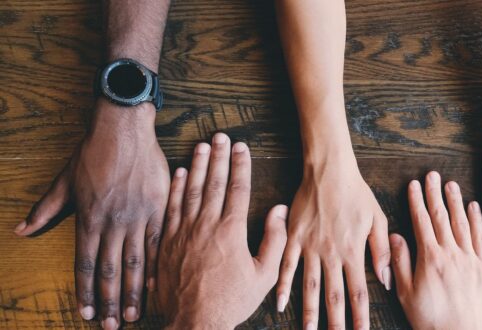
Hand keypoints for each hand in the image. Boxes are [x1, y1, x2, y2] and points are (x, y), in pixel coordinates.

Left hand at [14, 99, 169, 327]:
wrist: (124, 130)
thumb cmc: (93, 153)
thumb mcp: (64, 181)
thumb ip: (45, 209)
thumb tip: (21, 231)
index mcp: (89, 218)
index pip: (85, 264)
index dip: (85, 292)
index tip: (85, 314)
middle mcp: (113, 222)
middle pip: (110, 270)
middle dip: (109, 301)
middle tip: (111, 326)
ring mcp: (138, 216)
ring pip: (136, 262)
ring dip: (132, 291)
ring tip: (132, 314)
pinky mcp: (159, 208)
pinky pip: (159, 242)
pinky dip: (157, 265)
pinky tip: (155, 284)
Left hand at [157, 134, 287, 328]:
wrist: (194, 322)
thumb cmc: (231, 301)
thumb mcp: (264, 275)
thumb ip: (274, 240)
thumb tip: (278, 210)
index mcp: (231, 231)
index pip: (237, 188)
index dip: (241, 165)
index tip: (242, 147)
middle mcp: (206, 225)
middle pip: (213, 182)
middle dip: (219, 156)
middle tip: (221, 136)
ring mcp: (184, 232)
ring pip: (191, 190)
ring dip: (198, 165)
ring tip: (202, 145)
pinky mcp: (167, 241)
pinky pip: (171, 208)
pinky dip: (176, 188)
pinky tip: (180, 173)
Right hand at [275, 153, 390, 329]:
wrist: (329, 171)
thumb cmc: (356, 193)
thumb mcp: (377, 219)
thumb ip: (382, 251)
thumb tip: (385, 280)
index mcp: (353, 251)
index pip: (358, 292)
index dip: (360, 316)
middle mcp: (331, 254)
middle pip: (334, 296)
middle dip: (336, 323)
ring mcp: (310, 247)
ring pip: (309, 286)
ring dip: (309, 312)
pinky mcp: (294, 237)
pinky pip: (287, 266)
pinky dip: (282, 286)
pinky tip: (280, 305)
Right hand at [390, 171, 481, 329]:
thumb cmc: (431, 319)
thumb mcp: (406, 293)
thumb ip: (400, 263)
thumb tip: (395, 237)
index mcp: (430, 258)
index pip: (422, 221)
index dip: (417, 201)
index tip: (414, 184)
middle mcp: (452, 253)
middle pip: (442, 217)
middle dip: (435, 194)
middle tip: (432, 175)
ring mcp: (470, 259)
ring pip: (462, 223)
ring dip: (456, 202)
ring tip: (451, 184)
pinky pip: (481, 238)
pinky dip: (477, 220)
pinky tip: (474, 207)